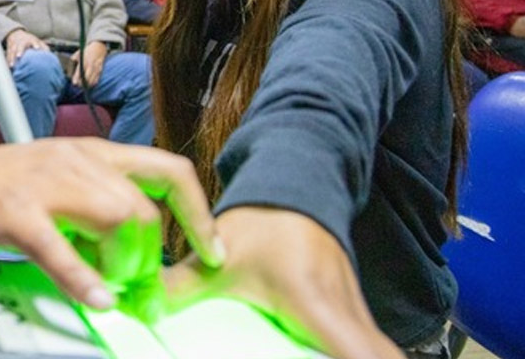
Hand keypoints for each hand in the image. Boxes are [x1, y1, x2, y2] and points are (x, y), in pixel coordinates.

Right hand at [0, 139, 223, 308]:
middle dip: (150, 256)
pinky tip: (98, 299)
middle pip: (143, 206)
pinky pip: (63, 250)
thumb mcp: (60, 186)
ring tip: (106, 287)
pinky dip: (85, 280)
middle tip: (136, 286)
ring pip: (116, 219)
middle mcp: (76, 160)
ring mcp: (46, 184)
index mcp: (92, 152)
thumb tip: (138, 259)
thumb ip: (100, 212)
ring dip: (122, 266)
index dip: (199, 213)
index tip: (213, 252)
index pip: (168, 170)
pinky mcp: (17, 213)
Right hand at [4, 29, 48, 67]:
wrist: (16, 34)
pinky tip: (8, 67)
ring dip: (11, 58)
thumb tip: (49, 56)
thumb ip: (44, 48)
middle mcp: (21, 42)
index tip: (37, 48)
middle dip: (19, 51)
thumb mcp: (37, 41)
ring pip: (12, 52)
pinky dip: (7, 61)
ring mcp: (14, 46)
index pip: (33, 41)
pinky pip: (7, 56)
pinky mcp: (9, 50)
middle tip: (19, 56)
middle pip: (20, 46)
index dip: (35, 44)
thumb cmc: (29, 40)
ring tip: (12, 65)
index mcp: (30, 40)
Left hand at [69, 41, 107, 86]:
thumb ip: (73, 60)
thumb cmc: (87, 51)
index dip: (77, 78)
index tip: (74, 83)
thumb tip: (68, 68)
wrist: (99, 47)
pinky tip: (88, 84)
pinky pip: (96, 80)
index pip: (80, 71)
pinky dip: (92, 83)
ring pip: (92, 80)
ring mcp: (97, 68)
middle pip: (86, 78)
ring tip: (82, 86)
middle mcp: (91, 65)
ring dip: (86, 85)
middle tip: (77, 85)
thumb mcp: (78, 53)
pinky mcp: (100, 71)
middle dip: (81, 83)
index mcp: (85, 60)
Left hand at [163, 207, 402, 358]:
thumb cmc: (262, 220)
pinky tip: (328, 358)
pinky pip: (364, 344)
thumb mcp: (218, 258)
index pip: (360, 352)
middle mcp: (345, 310)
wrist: (294, 183)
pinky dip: (357, 356)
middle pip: (380, 357)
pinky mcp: (352, 310)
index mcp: (314, 302)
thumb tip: (144, 309)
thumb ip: (181, 286)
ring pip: (377, 351)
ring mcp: (355, 310)